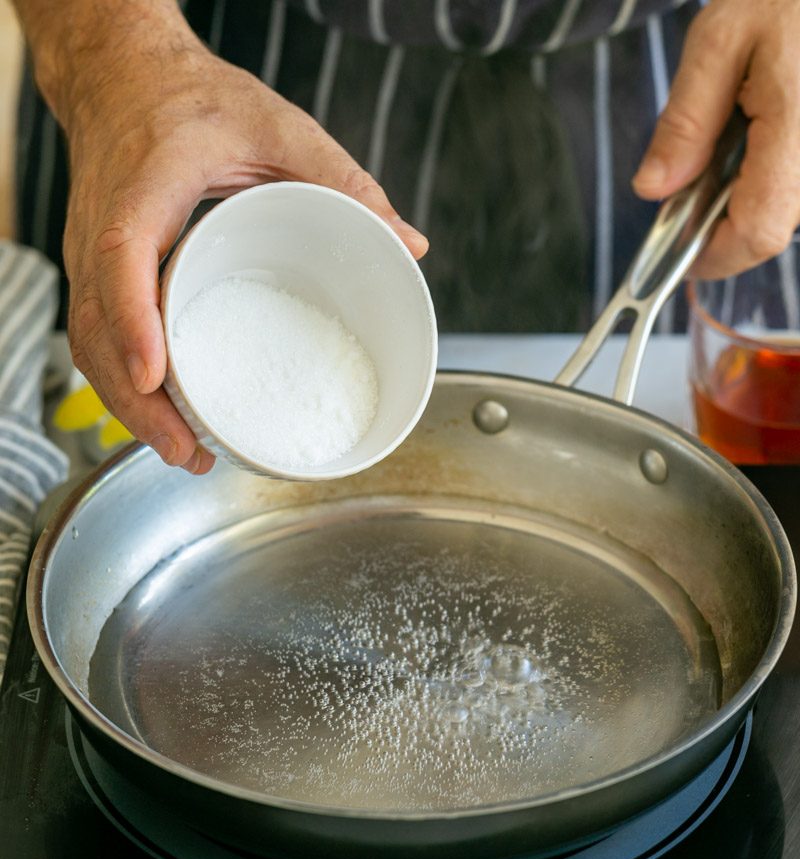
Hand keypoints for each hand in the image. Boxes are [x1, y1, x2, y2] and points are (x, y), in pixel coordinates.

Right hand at [43, 4, 427, 473]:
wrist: (123, 76)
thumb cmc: (193, 99)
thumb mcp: (278, 128)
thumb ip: (343, 180)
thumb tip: (408, 244)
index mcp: (146, 184)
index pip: (122, 257)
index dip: (135, 321)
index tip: (156, 377)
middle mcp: (102, 225)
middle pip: (96, 326)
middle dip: (136, 401)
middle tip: (190, 451)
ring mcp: (89, 253)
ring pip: (89, 343)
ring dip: (129, 408)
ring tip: (185, 452)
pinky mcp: (95, 273)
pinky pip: (96, 335)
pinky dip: (125, 383)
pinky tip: (165, 415)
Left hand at [632, 0, 799, 278]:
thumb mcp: (721, 39)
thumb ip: (685, 121)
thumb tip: (654, 189)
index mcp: (799, 132)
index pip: (757, 232)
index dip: (712, 255)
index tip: (677, 252)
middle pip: (769, 230)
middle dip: (720, 224)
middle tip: (690, 184)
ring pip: (785, 212)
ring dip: (743, 199)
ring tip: (727, 142)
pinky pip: (795, 188)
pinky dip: (765, 177)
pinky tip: (753, 136)